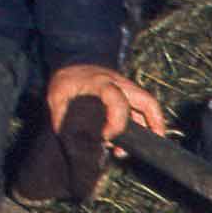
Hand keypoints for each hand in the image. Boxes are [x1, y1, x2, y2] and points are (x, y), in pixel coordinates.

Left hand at [46, 64, 166, 154]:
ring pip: (146, 107)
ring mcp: (126, 89)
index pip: (117, 100)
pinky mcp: (127, 95)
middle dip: (154, 123)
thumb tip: (66, 138)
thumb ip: (61, 117)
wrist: (73, 61)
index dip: (116, 121)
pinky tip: (127, 143)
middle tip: (151, 144)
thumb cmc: (67, 79)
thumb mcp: (57, 96)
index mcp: (101, 82)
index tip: (106, 137)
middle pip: (146, 101)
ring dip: (146, 128)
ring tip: (126, 151)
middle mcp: (119, 84)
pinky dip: (140, 126)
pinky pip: (140, 110)